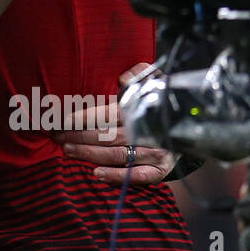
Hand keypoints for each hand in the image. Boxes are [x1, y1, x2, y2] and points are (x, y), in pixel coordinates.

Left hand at [50, 63, 177, 185]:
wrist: (191, 126)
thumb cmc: (161, 102)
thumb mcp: (153, 82)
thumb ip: (139, 74)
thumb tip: (124, 77)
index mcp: (142, 110)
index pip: (109, 114)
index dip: (85, 118)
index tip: (63, 120)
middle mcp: (148, 132)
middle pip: (108, 136)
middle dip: (80, 136)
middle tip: (58, 136)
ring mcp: (155, 153)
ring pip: (117, 155)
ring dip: (90, 154)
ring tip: (67, 150)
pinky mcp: (160, 170)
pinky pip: (137, 176)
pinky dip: (116, 176)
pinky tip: (96, 174)